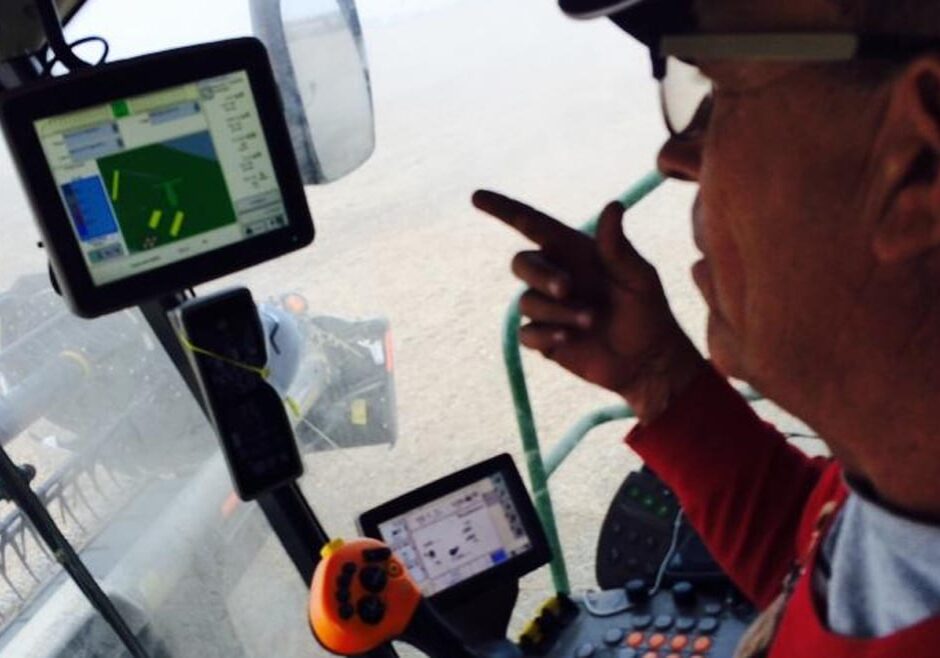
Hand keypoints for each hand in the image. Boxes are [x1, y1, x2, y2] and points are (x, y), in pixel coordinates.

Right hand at [473, 189, 705, 422]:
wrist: (647, 360)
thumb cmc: (647, 311)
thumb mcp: (638, 277)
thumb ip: (617, 246)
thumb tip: (613, 205)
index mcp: (574, 251)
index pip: (531, 224)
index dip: (503, 209)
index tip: (476, 197)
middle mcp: (554, 275)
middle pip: (522, 263)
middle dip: (541, 275)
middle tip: (567, 289)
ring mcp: (546, 307)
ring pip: (527, 301)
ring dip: (558, 311)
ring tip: (591, 321)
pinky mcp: (543, 337)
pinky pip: (527, 332)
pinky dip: (546, 333)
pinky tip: (569, 339)